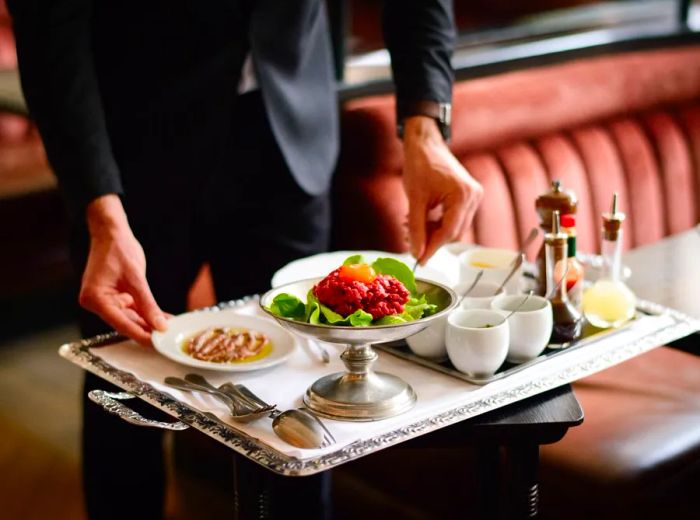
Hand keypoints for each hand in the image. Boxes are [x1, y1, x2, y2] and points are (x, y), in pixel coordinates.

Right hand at [79, 195, 166, 344]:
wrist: (111, 232)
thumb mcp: (136, 278)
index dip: (141, 335)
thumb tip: (160, 325)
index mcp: (95, 299)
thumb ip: (148, 304)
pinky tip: (164, 319)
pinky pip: (133, 309)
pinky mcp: (115, 297)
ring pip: (131, 318)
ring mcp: (106, 301)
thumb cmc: (118, 249)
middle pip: (125, 323)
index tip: (157, 344)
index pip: (121, 323)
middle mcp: (97, 303)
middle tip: (167, 339)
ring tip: (170, 330)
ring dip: (149, 323)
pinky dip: (147, 313)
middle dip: (147, 331)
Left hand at [402, 116, 482, 263]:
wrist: (425, 144)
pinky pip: (454, 218)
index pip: (449, 231)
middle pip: (454, 232)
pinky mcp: (468, 196)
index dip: (432, 247)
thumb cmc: (420, 165)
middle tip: (410, 241)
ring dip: (433, 231)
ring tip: (411, 226)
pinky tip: (422, 219)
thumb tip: (417, 253)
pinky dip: (438, 223)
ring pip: (454, 227)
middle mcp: (473, 196)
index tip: (419, 259)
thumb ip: (416, 228)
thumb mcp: (415, 200)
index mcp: (463, 195)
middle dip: (431, 239)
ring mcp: (473, 196)